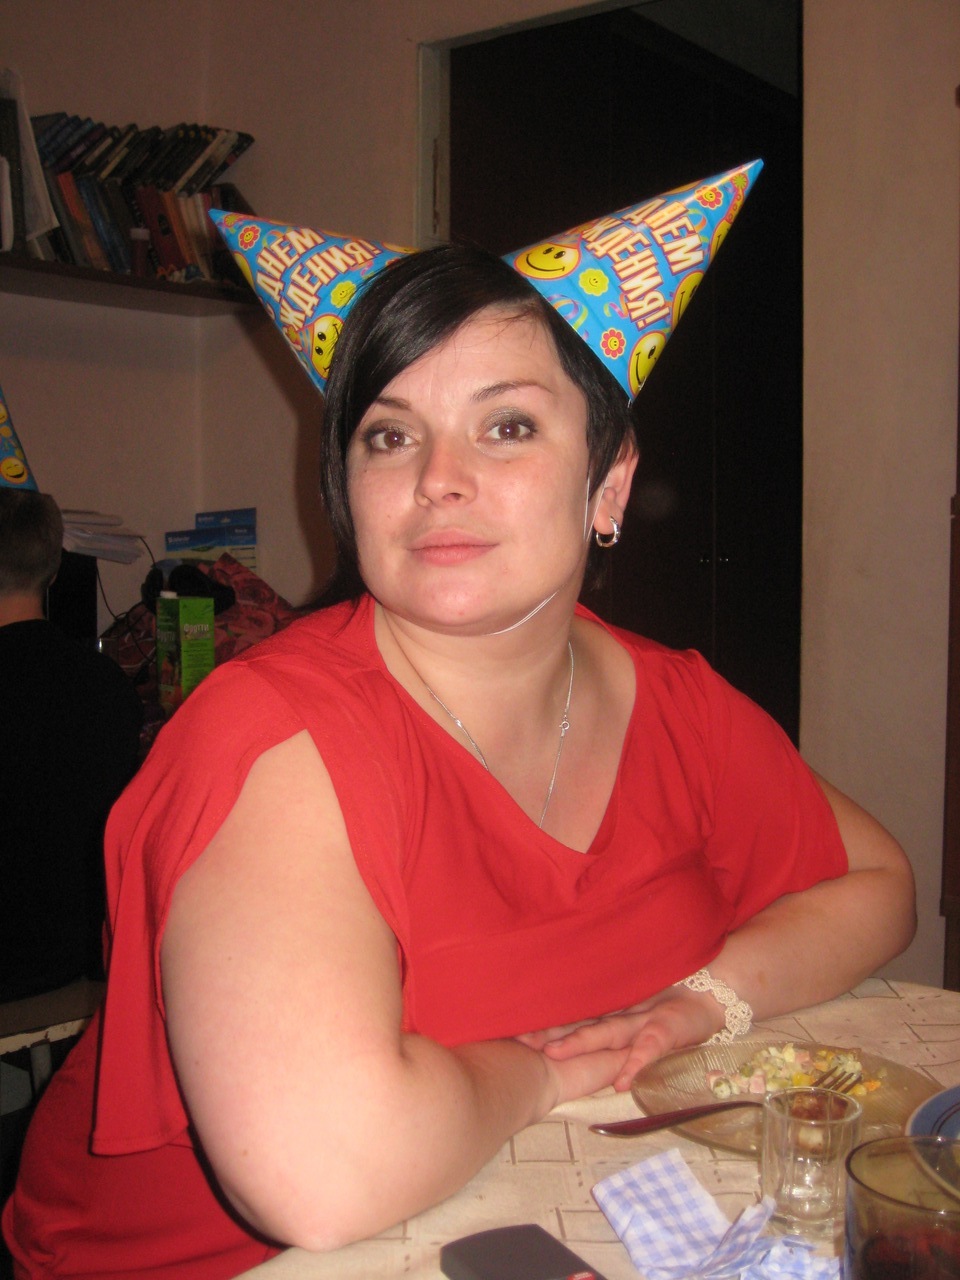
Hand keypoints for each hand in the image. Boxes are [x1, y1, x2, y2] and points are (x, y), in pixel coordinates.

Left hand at [518, 986, 718, 1091]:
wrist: (709, 992)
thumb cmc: (666, 1002)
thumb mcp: (631, 1009)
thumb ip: (601, 1016)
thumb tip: (562, 1026)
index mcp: (608, 1013)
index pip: (571, 1016)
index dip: (544, 1022)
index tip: (512, 1029)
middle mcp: (618, 1016)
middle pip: (579, 1024)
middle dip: (550, 1033)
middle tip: (519, 1039)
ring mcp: (640, 1021)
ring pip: (604, 1032)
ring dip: (579, 1043)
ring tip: (552, 1053)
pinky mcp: (665, 1030)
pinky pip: (647, 1051)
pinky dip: (634, 1065)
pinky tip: (620, 1082)